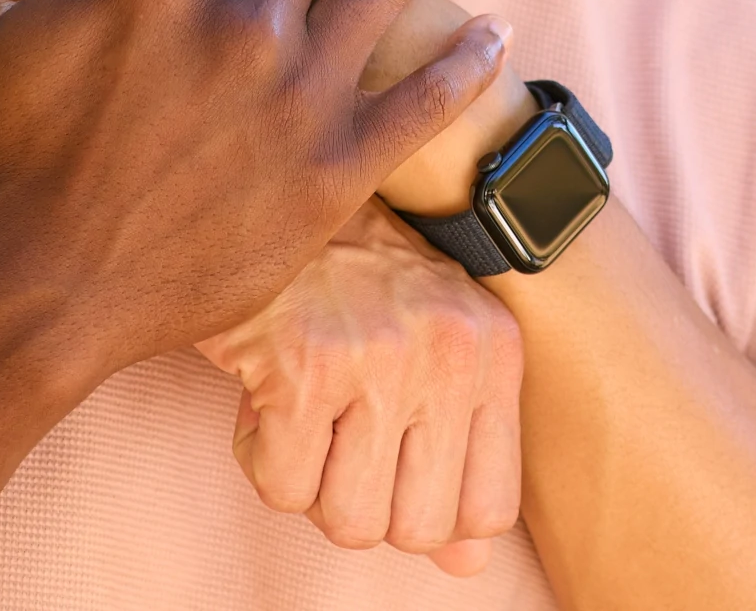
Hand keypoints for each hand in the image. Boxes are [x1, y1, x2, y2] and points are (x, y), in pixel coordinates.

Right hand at [201, 203, 522, 576]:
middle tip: (341, 430)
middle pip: (418, 530)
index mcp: (493, 347)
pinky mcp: (305, 366)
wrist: (271, 188)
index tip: (393, 459)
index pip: (490, 510)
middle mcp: (452, 349)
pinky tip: (270, 388)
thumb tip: (467, 566)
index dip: (429, 509)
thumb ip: (458, 451)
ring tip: (309, 403)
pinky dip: (262, 456)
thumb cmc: (352, 276)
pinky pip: (283, 491)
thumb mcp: (430, 345)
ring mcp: (381, 356)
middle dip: (365, 499)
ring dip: (312, 480)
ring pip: (350, 522)